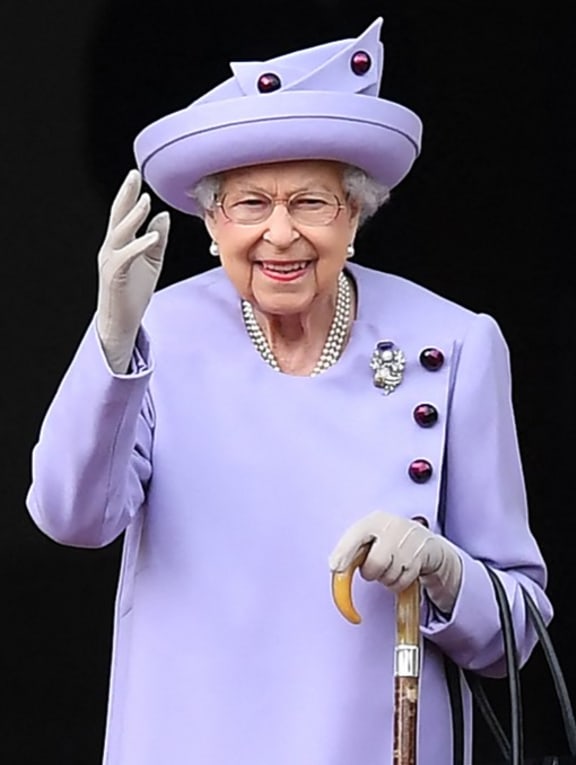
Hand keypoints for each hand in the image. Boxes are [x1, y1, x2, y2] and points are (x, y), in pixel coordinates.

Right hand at [96, 169, 169, 372]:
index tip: (137, 176)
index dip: (130, 195)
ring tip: (145, 201)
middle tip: (133, 176)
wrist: (121, 321)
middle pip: (117, 217)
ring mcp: (111, 261)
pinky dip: (140, 245)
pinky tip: (153, 236)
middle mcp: (111, 249)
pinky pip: (126, 257)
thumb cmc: (133, 292)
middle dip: (125, 196)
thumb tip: (162, 216)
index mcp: (120, 244)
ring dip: (133, 217)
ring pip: (120, 234)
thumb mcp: (151, 261)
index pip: (124, 214)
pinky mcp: (115, 276)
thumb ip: (157, 239)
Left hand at [329, 510, 462, 613]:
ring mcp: (409, 541)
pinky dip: (398, 583)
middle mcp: (393, 526)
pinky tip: (402, 571)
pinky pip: (402, 581)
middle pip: (374, 563)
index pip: (356, 534)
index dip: (344, 552)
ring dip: (386, 578)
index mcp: (375, 520)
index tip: (334, 567)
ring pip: (388, 575)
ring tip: (391, 566)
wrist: (427, 544)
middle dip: (371, 572)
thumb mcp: (372, 538)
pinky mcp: (422, 555)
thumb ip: (354, 549)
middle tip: (374, 568)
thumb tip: (335, 567)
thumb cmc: (391, 541)